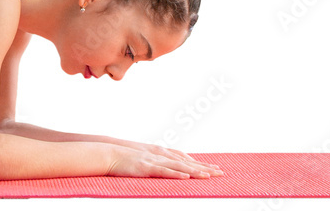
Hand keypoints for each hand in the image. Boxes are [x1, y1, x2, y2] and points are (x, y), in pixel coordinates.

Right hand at [106, 141, 223, 178]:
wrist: (109, 153)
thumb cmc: (125, 158)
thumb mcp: (144, 159)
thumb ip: (156, 162)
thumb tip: (167, 169)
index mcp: (161, 153)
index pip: (185, 159)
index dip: (200, 163)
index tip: (213, 168)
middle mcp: (161, 155)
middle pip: (187, 162)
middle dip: (204, 167)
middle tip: (220, 172)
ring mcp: (154, 161)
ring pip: (179, 167)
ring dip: (195, 171)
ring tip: (209, 175)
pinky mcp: (147, 168)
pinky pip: (164, 171)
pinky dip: (176, 174)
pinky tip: (186, 177)